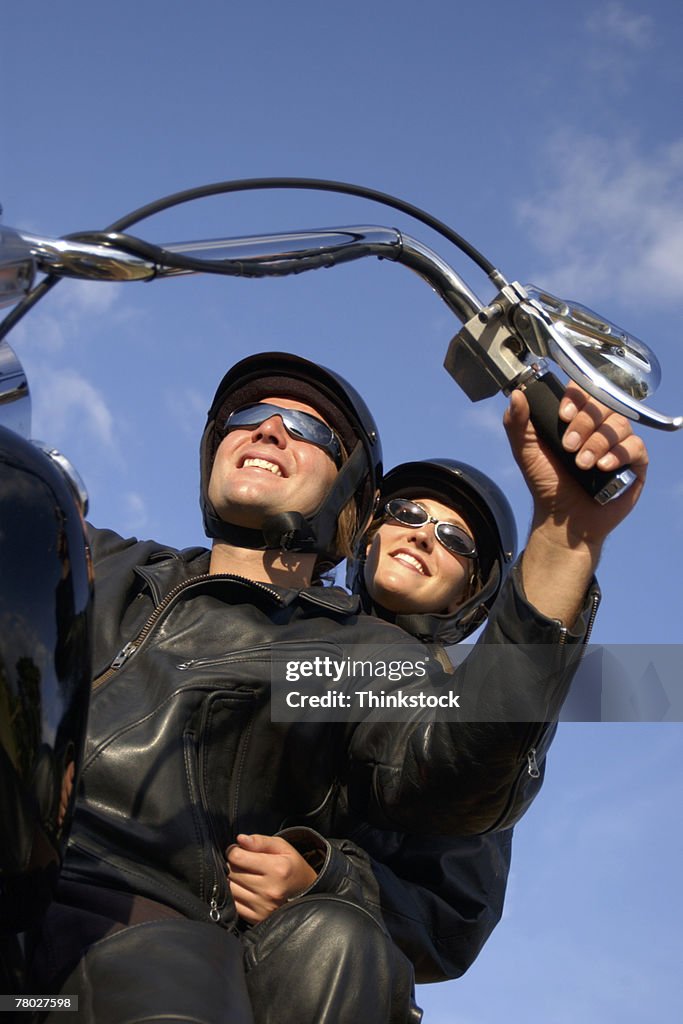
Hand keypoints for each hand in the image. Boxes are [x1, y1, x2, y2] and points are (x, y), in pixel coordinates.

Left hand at [226, 833, 317, 923]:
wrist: (304, 890)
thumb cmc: (290, 865)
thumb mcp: (281, 846)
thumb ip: (260, 841)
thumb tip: (240, 839)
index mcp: (277, 869)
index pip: (237, 857)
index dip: (234, 851)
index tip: (238, 850)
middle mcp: (269, 890)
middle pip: (231, 872)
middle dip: (233, 864)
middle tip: (242, 863)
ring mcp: (263, 906)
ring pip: (230, 888)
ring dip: (232, 880)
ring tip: (244, 875)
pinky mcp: (257, 918)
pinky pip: (234, 903)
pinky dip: (235, 895)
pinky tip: (245, 889)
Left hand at [504, 382, 648, 624]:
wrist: (562, 518)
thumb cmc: (546, 482)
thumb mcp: (525, 451)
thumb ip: (517, 423)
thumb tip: (516, 395)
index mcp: (577, 417)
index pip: (584, 390)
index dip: (576, 397)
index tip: (562, 416)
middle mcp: (600, 425)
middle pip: (603, 405)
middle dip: (584, 423)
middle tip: (567, 446)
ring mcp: (619, 443)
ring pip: (618, 425)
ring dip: (597, 443)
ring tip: (581, 464)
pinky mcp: (635, 462)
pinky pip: (635, 446)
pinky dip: (618, 454)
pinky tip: (602, 468)